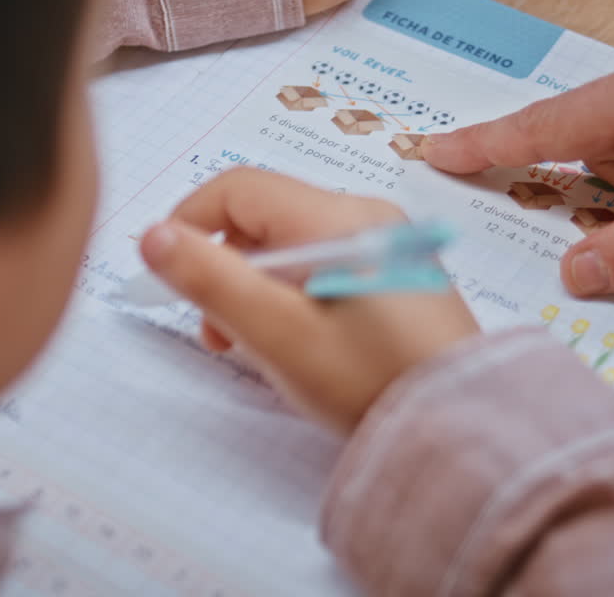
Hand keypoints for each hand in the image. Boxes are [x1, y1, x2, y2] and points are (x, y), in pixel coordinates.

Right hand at [139, 169, 477, 431]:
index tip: (168, 273)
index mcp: (337, 217)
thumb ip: (209, 279)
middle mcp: (367, 215)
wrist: (460, 426)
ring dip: (258, 286)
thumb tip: (153, 234)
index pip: (239, 187)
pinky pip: (328, 264)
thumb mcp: (275, 332)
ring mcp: (389, 243)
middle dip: (226, 265)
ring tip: (254, 344)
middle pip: (267, 216)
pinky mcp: (400, 274)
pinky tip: (299, 341)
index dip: (191, 222)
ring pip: (295, 244)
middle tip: (218, 332)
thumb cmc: (366, 379)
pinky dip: (296, 293)